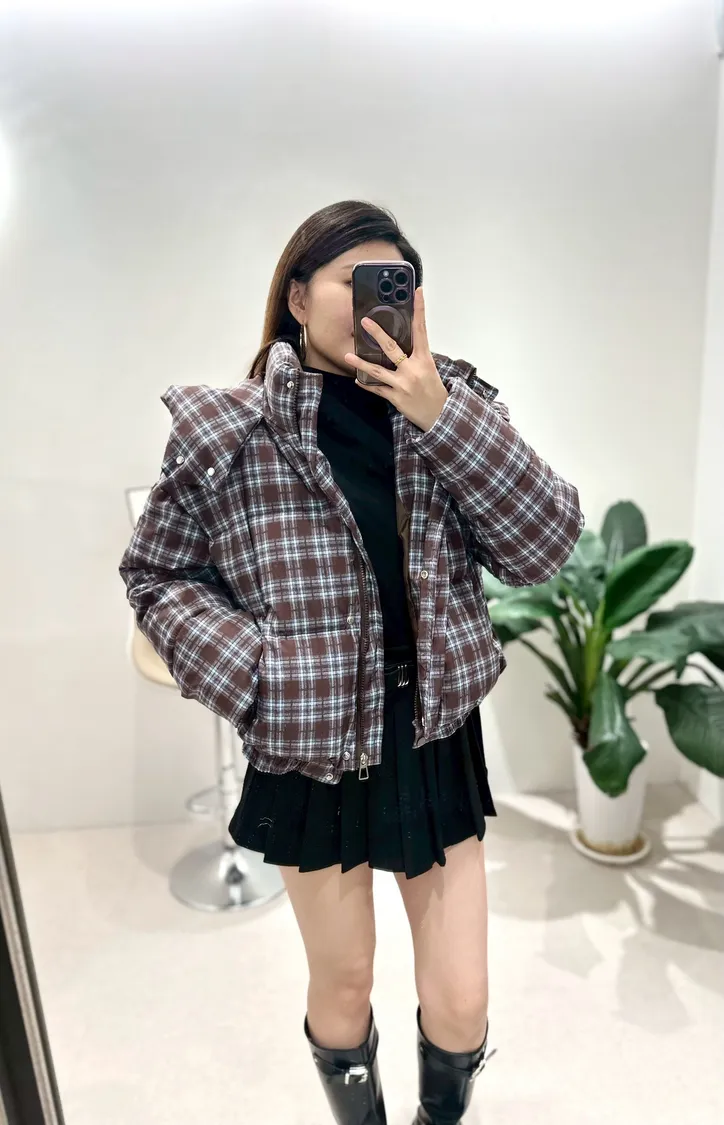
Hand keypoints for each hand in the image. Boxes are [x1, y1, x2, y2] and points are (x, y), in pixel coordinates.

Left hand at [344, 287, 447, 431]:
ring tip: (347, 356)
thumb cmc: (433, 390)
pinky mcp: (396, 398)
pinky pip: (377, 389)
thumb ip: (416, 356)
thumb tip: (401, 344)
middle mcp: (413, 369)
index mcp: (424, 359)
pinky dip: (367, 385)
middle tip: (365, 322)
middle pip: (392, 348)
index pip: (421, 330)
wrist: (440, 415)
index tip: (418, 292)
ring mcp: (403, 384)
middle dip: (377, 334)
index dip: (420, 309)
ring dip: (361, 363)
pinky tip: (357, 380)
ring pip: (378, 371)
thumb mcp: (429, 368)